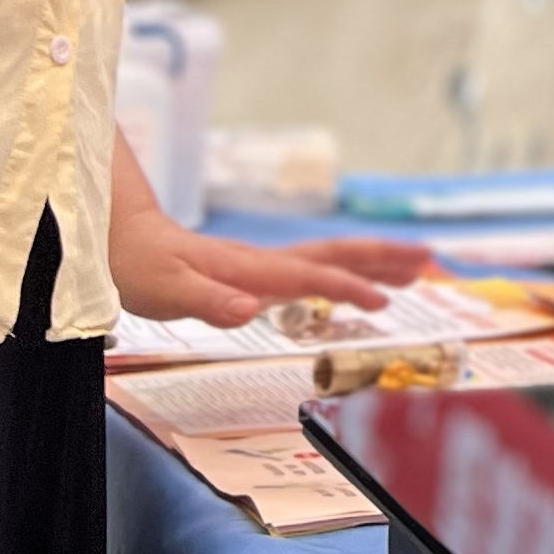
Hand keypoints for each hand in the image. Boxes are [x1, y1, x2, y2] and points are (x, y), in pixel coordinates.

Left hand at [109, 201, 426, 326]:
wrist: (122, 241)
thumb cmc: (142, 268)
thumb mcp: (167, 291)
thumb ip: (210, 301)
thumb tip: (251, 311)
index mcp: (252, 269)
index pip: (312, 277)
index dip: (348, 288)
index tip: (385, 301)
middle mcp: (266, 263)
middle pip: (337, 256)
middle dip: (384, 259)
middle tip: (430, 261)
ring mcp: (264, 266)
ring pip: (330, 261)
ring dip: (375, 263)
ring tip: (417, 271)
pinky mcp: (257, 274)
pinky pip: (315, 272)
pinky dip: (346, 275)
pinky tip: (355, 288)